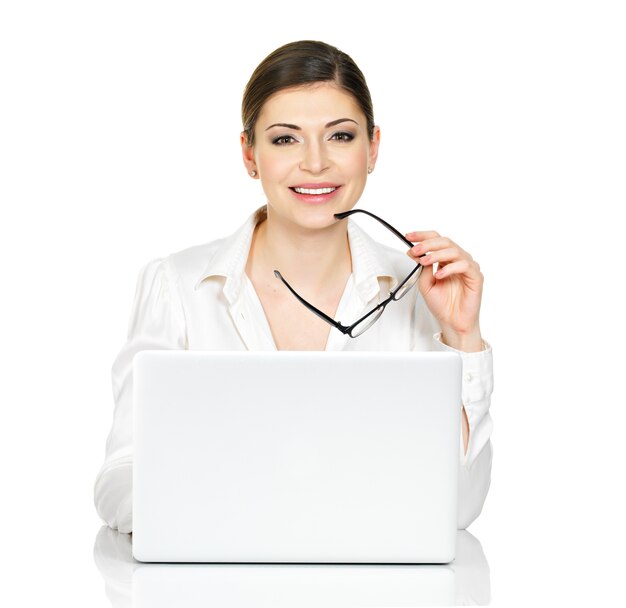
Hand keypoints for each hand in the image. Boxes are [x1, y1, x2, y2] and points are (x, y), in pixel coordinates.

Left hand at [406, 230, 483, 351]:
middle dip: (428, 244)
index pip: (436, 240)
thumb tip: (414, 252)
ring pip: (454, 251)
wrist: (452, 322)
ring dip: (437, 254)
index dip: (422, 236)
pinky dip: (450, 268)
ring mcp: (468, 267)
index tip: (409, 237)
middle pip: (445, 242)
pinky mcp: (475, 277)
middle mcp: (457, 260)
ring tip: (424, 261)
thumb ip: (422, 269)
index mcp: (446, 260)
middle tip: (416, 250)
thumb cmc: (442, 305)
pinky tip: (439, 274)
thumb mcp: (425, 285)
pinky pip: (464, 266)